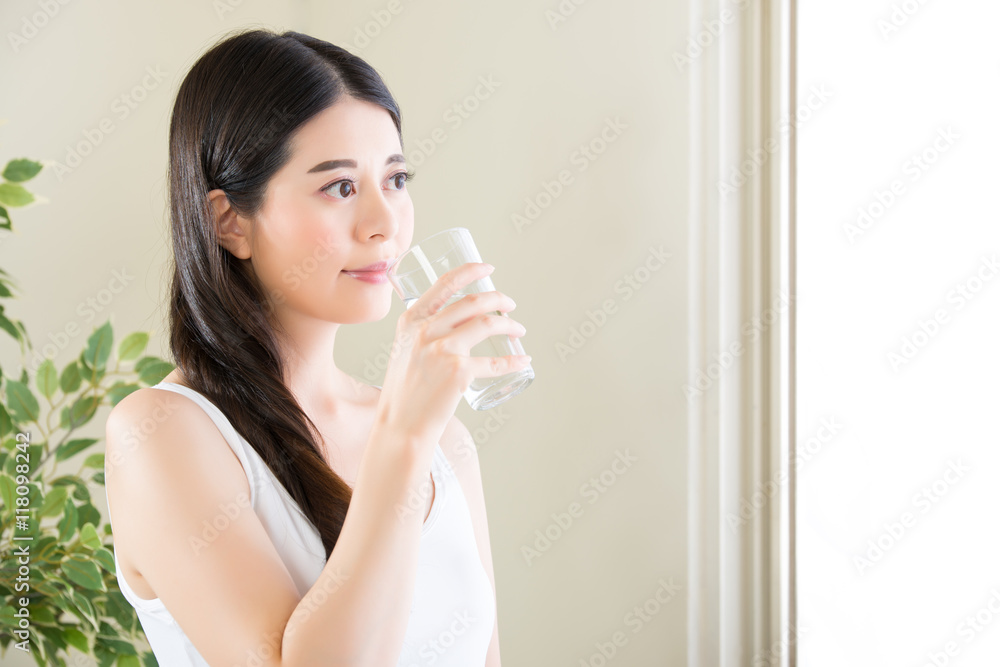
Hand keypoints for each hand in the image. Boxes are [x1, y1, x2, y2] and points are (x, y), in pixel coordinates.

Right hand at [376, 262, 528, 443]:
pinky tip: (522, 360)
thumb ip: (422, 334)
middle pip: (473, 301)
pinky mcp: (459, 372)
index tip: (488, 269)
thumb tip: (451, 324)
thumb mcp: (404, 351)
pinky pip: (495, 362)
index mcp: (411, 321)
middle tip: (510, 305)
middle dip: (499, 299)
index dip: (470, 271)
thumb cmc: (403, 393)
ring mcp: (443, 349)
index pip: (444, 284)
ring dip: (510, 324)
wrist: (400, 425)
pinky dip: (514, 360)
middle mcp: (426, 330)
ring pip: (487, 323)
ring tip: (519, 329)